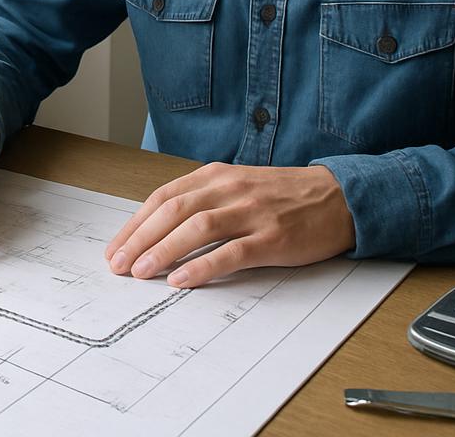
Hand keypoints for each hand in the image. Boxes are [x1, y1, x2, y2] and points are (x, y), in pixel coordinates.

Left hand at [105, 162, 354, 287]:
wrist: (338, 197)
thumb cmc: (283, 195)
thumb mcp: (237, 185)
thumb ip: (203, 200)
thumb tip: (159, 229)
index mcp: (216, 175)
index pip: (164, 197)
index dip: (136, 222)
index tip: (116, 247)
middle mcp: (229, 188)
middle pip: (173, 210)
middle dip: (140, 238)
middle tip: (118, 264)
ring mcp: (251, 212)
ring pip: (197, 227)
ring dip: (163, 250)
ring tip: (141, 272)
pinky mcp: (272, 237)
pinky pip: (231, 252)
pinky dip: (202, 266)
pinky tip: (182, 280)